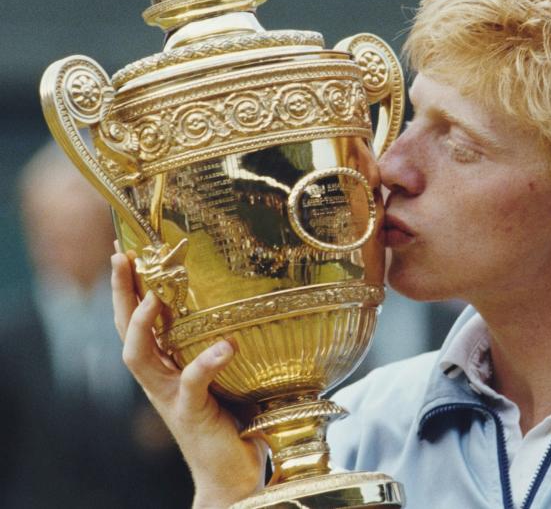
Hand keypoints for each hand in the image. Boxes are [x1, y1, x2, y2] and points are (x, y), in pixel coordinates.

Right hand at [111, 251, 265, 508]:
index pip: (138, 318)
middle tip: (121, 256)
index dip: (128, 285)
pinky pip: (192, 382)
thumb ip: (230, 342)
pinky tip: (226, 345)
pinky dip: (207, 362)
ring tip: (153, 297)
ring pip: (139, 356)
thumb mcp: (229, 373)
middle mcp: (159, 377)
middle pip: (125, 328)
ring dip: (142, 324)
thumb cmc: (235, 419)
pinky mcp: (190, 413)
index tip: (124, 247)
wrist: (233, 474)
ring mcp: (170, 396)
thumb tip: (258, 298)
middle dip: (120, 291)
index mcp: (166, 364)